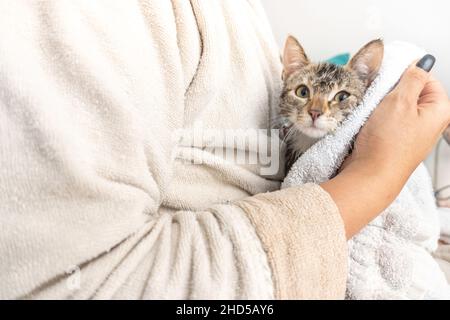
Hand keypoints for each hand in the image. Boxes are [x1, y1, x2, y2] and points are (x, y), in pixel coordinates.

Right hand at [345, 63, 449, 179]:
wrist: (370, 175)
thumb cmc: (388, 145)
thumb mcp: (400, 101)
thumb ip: (413, 78)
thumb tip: (421, 63)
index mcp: (439, 111)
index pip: (427, 78)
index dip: (406, 75)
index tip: (390, 77)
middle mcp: (428, 123)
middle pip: (410, 92)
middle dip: (391, 91)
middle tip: (380, 97)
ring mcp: (411, 133)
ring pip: (396, 107)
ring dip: (381, 105)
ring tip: (373, 113)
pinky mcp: (395, 141)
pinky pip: (387, 121)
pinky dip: (376, 118)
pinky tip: (369, 124)